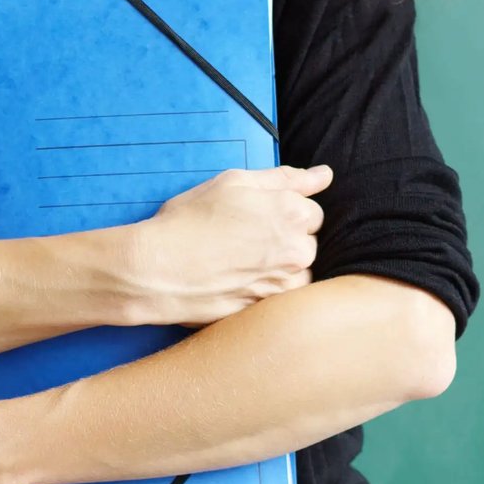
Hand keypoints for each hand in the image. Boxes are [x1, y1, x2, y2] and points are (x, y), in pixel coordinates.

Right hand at [128, 163, 331, 327]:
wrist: (159, 269)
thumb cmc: (189, 221)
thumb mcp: (234, 182)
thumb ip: (285, 178)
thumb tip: (324, 175)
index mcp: (292, 211)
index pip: (311, 211)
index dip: (282, 211)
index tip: (255, 216)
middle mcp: (297, 248)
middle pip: (307, 241)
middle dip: (285, 238)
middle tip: (244, 238)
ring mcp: (286, 282)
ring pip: (297, 270)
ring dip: (279, 266)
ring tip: (240, 261)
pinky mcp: (271, 309)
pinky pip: (283, 296)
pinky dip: (268, 288)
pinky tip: (239, 280)